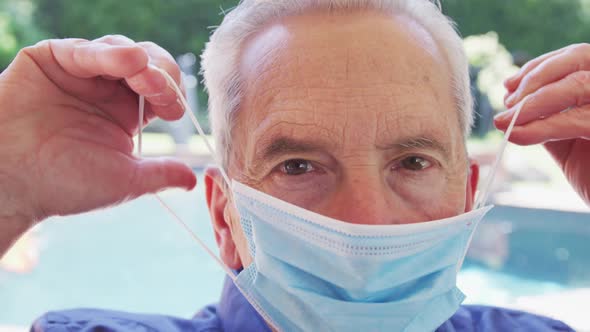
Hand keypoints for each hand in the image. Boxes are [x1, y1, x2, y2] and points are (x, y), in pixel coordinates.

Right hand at [0, 36, 196, 228]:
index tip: (174, 111)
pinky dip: (105, 53)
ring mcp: (80, 73)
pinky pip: (83, 49)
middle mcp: (107, 90)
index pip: (161, 90)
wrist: (12, 183)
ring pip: (120, 50)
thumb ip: (160, 174)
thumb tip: (193, 181)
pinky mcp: (51, 60)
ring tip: (144, 73)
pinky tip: (127, 60)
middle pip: (148, 64)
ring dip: (138, 61)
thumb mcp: (124, 180)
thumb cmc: (64, 184)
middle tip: (162, 90)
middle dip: (162, 74)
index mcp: (127, 114)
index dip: (173, 94)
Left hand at [495, 43, 589, 204]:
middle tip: (508, 102)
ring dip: (533, 101)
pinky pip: (577, 119)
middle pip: (580, 57)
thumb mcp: (567, 137)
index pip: (577, 56)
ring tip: (506, 121)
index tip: (509, 85)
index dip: (539, 66)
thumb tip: (512, 101)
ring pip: (578, 84)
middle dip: (536, 77)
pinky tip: (517, 136)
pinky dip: (540, 126)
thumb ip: (546, 116)